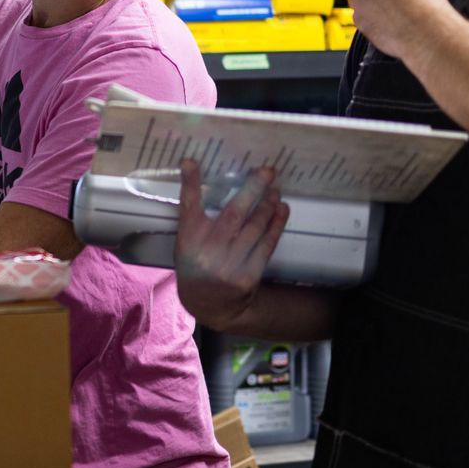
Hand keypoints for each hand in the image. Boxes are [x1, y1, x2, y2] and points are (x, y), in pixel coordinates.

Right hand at [174, 162, 288, 331]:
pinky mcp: (248, 275)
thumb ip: (193, 214)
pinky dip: (276, 224)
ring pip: (254, 227)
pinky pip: (266, 244)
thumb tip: (196, 172)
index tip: (191, 161)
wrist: (208, 306)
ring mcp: (229, 265)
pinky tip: (281, 209)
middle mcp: (207, 252)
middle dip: (252, 190)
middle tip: (266, 171)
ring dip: (268, 205)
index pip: (188, 207)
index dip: (189, 183)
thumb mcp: (187, 241)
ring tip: (275, 188)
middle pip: (233, 215)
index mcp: (187, 241)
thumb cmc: (196, 265)